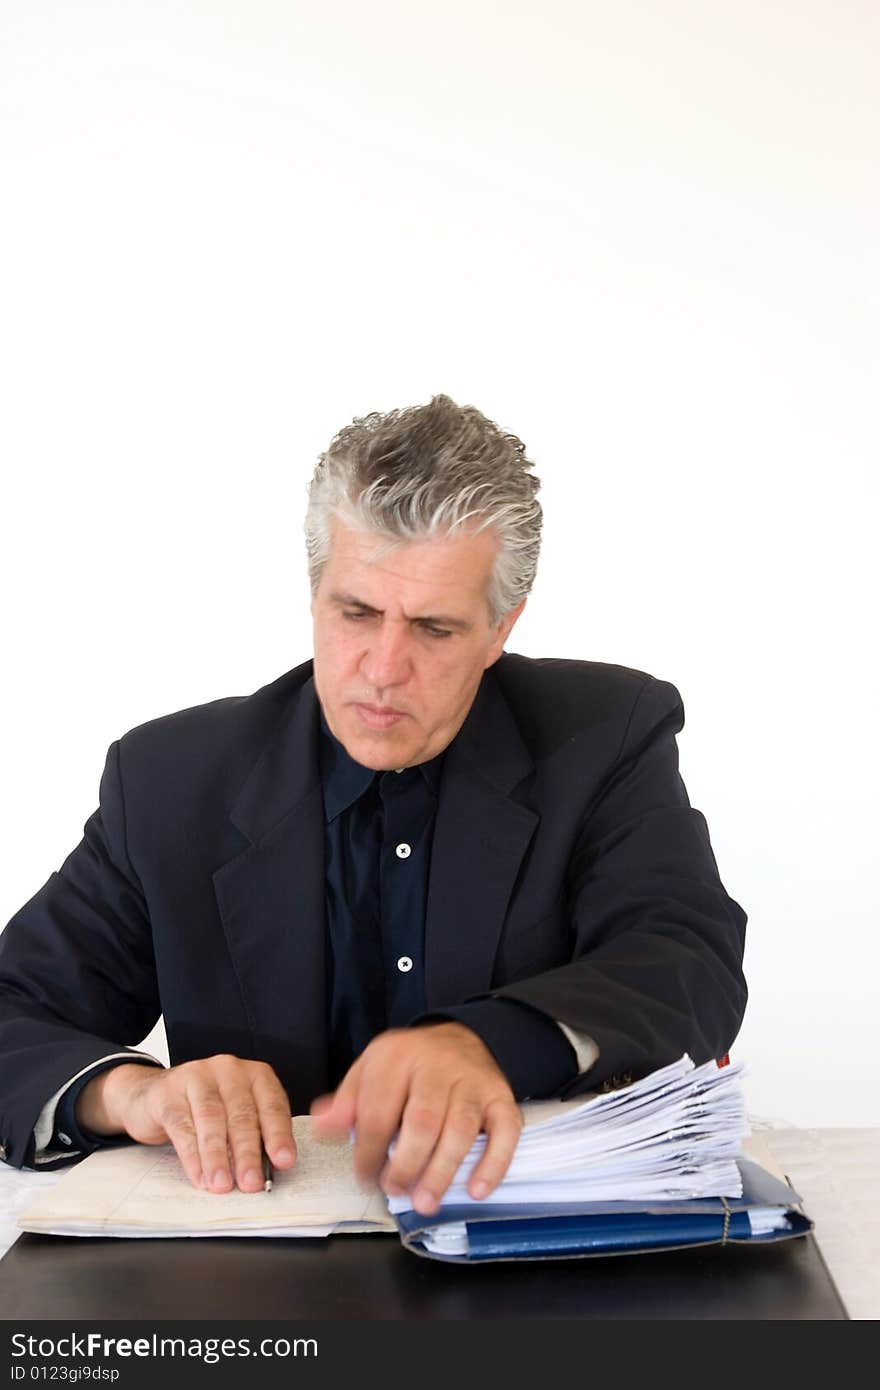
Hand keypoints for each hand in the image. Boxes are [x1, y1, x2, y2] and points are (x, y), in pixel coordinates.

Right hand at [76, 1055, 296, 1192]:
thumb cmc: (205, 1110)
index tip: (284, 1161)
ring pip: (212, 1119)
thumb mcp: (235, 1117)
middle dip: (248, 1153)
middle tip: (251, 1182)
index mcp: (254, 1075)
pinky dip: (192, 1156)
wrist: (153, 1094)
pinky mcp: (167, 1092)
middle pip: (242, 1114)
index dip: (278, 1134)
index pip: (272, 1105)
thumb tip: (268, 1171)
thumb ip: (254, 1137)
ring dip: (218, 1157)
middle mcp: (228, 1069)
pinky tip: (199, 1175)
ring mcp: (196, 1077)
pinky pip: (182, 1126)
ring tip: (222, 1184)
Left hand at [310, 1023, 522, 1214]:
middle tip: (395, 1191)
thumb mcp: (370, 1070)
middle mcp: (438, 1065)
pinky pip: (505, 1131)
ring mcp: (473, 1081)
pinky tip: (476, 1189)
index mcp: (398, 1056)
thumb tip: (322, 1128)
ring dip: (442, 1172)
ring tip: (425, 1202)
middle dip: (406, 1165)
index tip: (365, 1179)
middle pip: (422, 1121)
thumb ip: (347, 1101)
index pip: (378, 1111)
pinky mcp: (501, 1096)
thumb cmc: (410, 1064)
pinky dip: (493, 1163)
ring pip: (461, 1129)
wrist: (462, 1036)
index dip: (368, 1152)